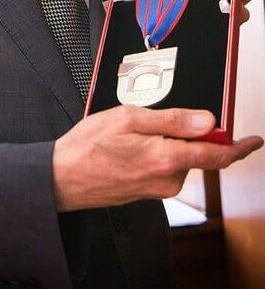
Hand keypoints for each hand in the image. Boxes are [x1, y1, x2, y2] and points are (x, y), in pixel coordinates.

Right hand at [52, 106, 262, 211]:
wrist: (63, 179)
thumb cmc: (89, 146)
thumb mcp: (128, 118)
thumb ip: (171, 119)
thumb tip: (207, 121)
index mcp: (166, 158)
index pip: (216, 155)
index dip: (239, 147)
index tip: (253, 140)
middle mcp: (167, 178)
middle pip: (195, 151)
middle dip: (184, 132)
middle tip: (150, 117)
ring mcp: (157, 188)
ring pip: (178, 158)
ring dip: (165, 141)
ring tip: (129, 132)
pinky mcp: (148, 191)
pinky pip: (164, 166)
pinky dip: (155, 151)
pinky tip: (128, 145)